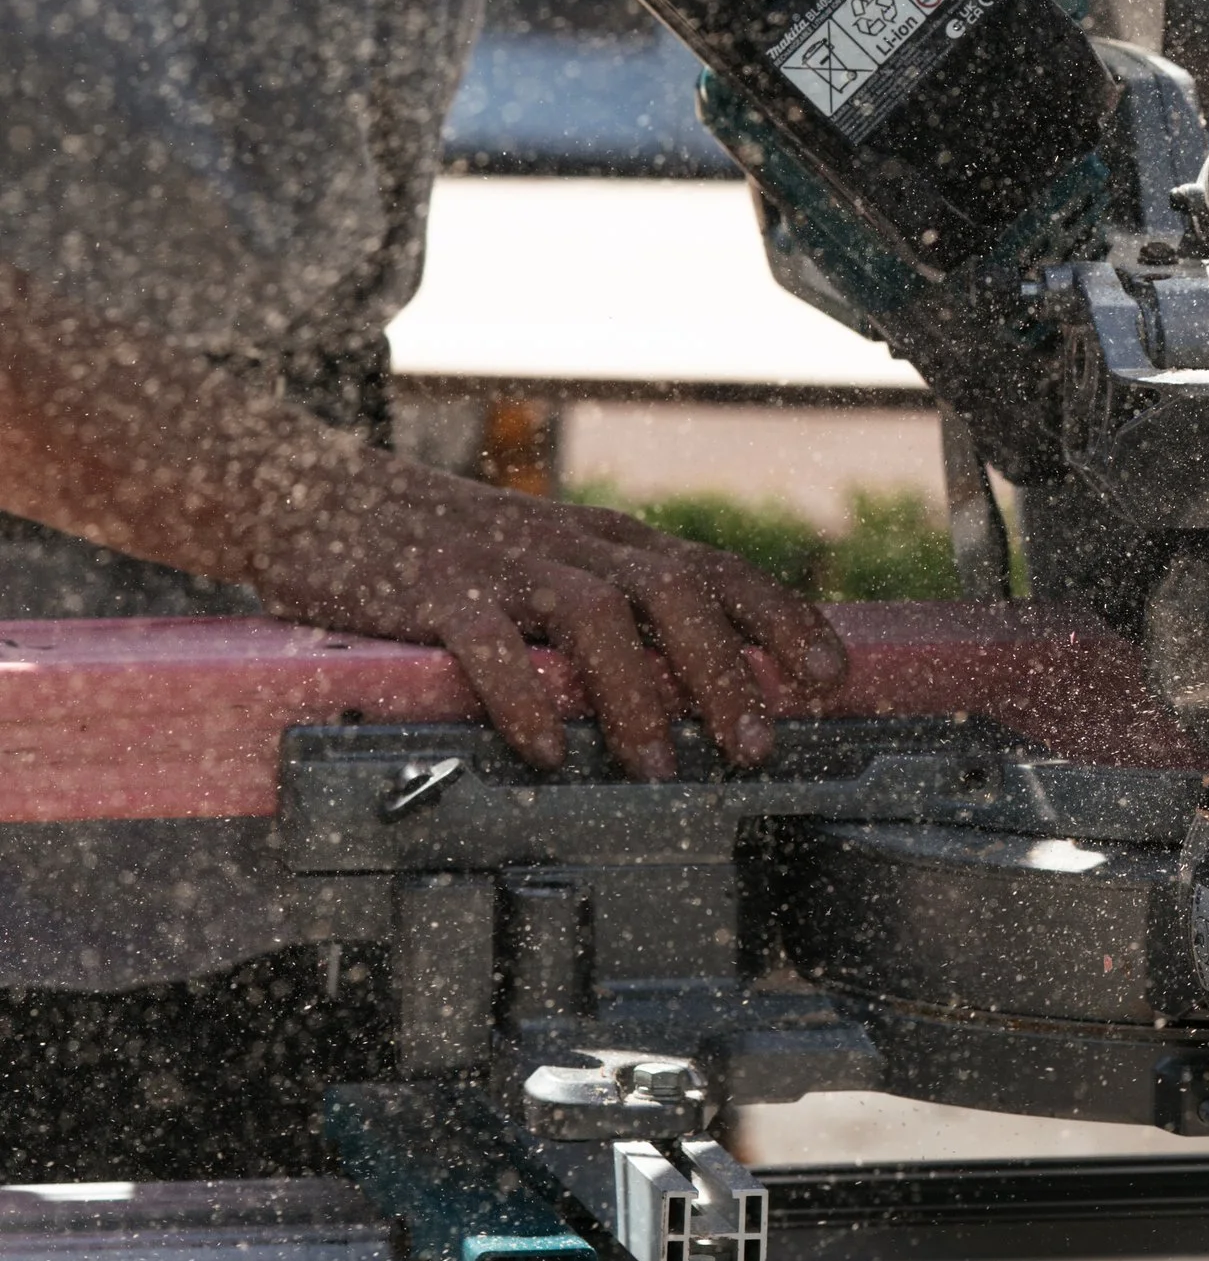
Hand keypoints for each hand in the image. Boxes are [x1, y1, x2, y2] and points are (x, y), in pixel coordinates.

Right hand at [237, 456, 849, 778]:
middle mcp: (568, 545)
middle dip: (724, 668)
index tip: (831, 675)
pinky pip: (486, 638)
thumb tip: (703, 691)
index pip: (717, 568)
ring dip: (636, 690)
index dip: (781, 619)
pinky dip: (521, 691)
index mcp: (606, 543)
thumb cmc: (450, 555)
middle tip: (754, 744)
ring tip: (659, 763)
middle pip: (672, 590)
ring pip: (594, 613)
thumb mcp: (548, 571)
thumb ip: (615, 617)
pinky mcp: (432, 589)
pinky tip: (542, 745)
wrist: (324, 498)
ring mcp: (502, 563)